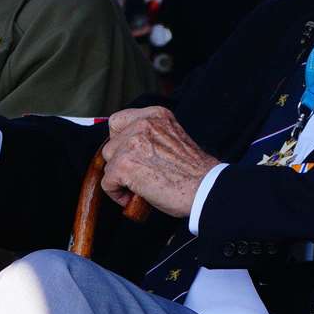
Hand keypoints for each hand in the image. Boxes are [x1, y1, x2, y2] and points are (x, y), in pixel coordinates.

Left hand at [99, 106, 219, 218]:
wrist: (205, 188)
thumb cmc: (194, 172)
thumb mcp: (173, 139)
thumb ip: (151, 137)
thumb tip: (128, 149)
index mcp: (156, 115)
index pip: (119, 121)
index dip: (120, 141)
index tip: (128, 154)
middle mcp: (142, 125)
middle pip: (111, 144)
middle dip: (120, 162)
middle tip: (137, 176)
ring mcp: (131, 144)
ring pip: (109, 163)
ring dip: (120, 178)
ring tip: (138, 188)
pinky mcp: (124, 165)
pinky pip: (108, 182)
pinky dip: (117, 194)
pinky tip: (134, 198)